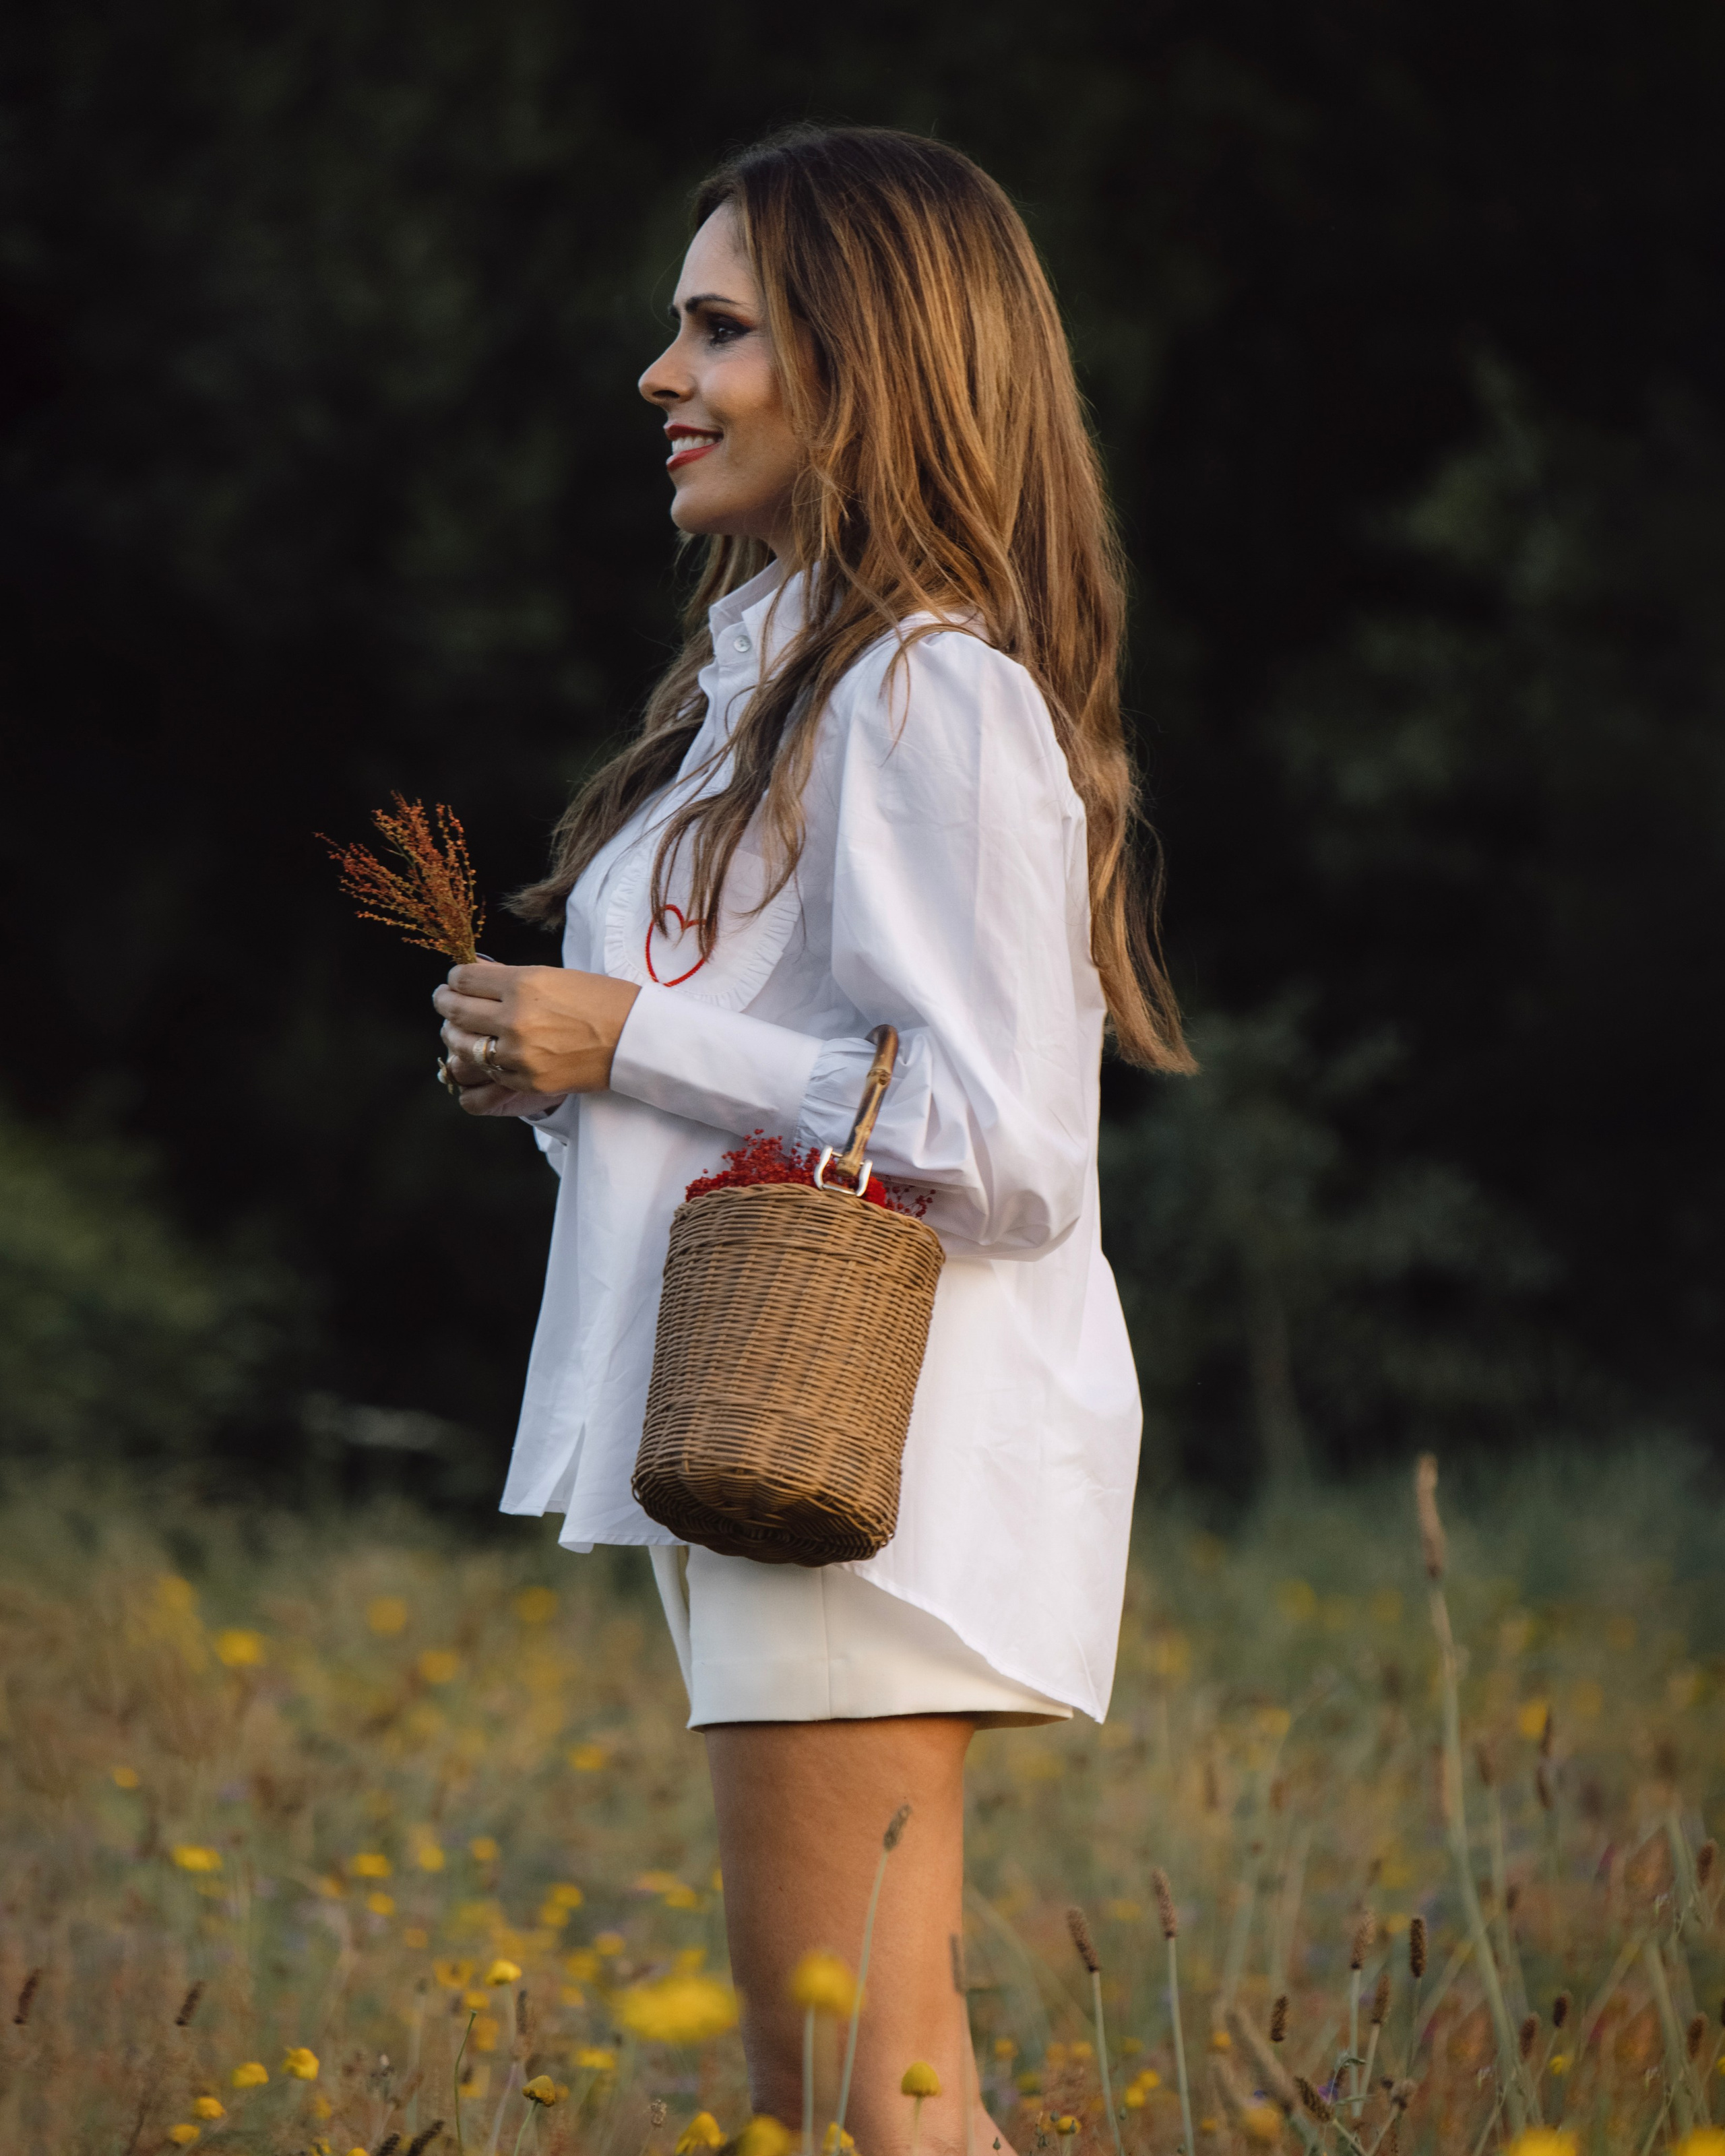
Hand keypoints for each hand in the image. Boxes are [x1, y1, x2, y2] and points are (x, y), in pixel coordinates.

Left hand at [434, 961, 640, 1098]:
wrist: (636, 1039)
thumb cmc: (602, 999)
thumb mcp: (554, 976)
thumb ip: (509, 978)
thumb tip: (470, 972)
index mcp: (524, 984)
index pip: (464, 979)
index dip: (456, 978)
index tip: (457, 980)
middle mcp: (516, 1018)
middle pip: (456, 1011)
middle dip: (445, 1002)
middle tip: (444, 999)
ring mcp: (520, 1054)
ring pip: (463, 1046)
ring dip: (456, 1034)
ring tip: (458, 1028)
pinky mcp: (527, 1083)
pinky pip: (486, 1074)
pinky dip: (481, 1062)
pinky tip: (484, 1053)